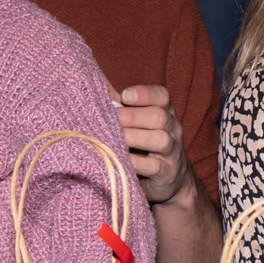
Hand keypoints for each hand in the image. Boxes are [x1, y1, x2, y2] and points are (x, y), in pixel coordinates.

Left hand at [114, 83, 194, 204]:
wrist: (171, 178)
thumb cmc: (144, 145)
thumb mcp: (136, 123)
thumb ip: (119, 105)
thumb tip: (91, 84)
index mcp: (164, 112)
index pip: (162, 96)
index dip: (144, 94)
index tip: (125, 96)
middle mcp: (172, 129)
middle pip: (159, 116)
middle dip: (133, 116)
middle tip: (112, 119)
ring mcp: (171, 151)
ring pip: (160, 139)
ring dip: (134, 137)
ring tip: (115, 138)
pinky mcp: (166, 172)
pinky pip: (153, 165)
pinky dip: (136, 162)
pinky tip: (119, 158)